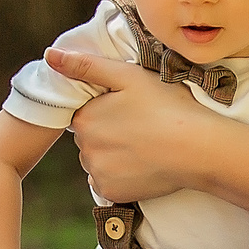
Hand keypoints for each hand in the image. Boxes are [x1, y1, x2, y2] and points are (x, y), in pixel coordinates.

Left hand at [48, 48, 208, 203]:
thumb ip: (86, 65)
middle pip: (90, 137)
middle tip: (142, 125)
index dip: (108, 109)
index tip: (132, 108)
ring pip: (99, 160)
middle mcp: (84, 148)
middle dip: (109, 131)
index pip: (85, 113)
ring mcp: (97, 172)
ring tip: (145, 145)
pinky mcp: (111, 192)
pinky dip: (121, 175)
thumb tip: (50, 56)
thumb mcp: (128, 76)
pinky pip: (108, 181)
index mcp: (85, 118)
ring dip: (114, 154)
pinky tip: (143, 164)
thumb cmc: (167, 107)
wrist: (198, 149)